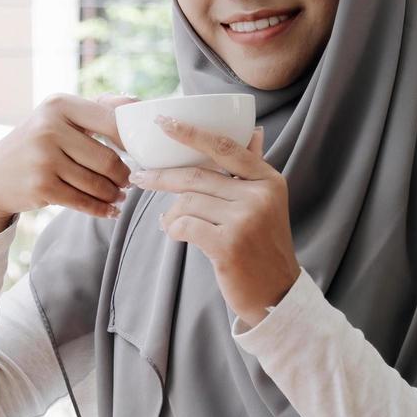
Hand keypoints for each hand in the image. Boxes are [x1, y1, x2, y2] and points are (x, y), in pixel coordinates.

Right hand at [0, 93, 137, 235]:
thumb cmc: (36, 145)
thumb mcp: (57, 118)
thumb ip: (96, 108)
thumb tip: (136, 103)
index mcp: (59, 105)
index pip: (112, 121)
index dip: (132, 141)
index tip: (139, 153)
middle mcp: (49, 128)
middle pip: (108, 159)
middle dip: (123, 175)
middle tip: (127, 181)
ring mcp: (44, 158)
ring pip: (97, 183)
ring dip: (113, 194)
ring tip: (117, 195)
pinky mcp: (42, 186)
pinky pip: (84, 202)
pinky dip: (102, 209)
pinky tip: (109, 210)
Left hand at [129, 121, 299, 325]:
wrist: (276, 294)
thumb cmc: (263, 245)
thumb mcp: (267, 203)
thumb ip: (253, 169)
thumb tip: (255, 131)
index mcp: (269, 180)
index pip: (225, 147)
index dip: (191, 133)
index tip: (163, 122)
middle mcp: (259, 196)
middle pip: (197, 176)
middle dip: (162, 177)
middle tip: (140, 178)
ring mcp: (245, 221)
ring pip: (187, 202)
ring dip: (170, 213)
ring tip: (169, 223)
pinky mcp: (228, 245)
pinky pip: (185, 225)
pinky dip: (173, 229)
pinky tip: (175, 234)